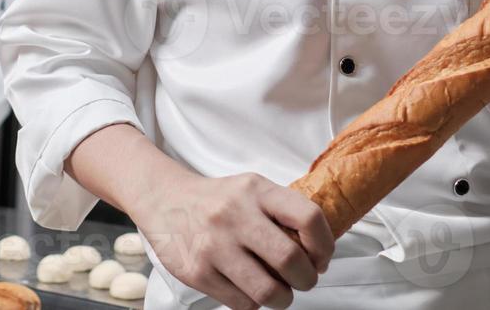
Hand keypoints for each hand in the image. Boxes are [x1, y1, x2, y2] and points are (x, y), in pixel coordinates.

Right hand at [130, 171, 333, 309]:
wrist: (165, 200)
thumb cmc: (218, 200)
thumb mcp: (252, 190)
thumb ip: (283, 213)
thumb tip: (318, 254)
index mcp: (256, 191)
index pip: (308, 218)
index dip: (324, 245)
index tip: (321, 259)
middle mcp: (235, 215)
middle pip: (290, 260)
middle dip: (306, 279)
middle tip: (303, 280)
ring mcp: (214, 245)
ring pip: (268, 290)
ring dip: (282, 298)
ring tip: (279, 290)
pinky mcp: (197, 272)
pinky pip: (242, 303)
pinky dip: (254, 302)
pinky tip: (249, 288)